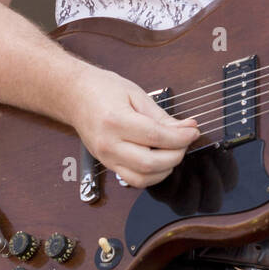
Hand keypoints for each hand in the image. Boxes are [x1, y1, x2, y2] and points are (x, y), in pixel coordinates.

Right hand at [65, 66, 198, 187]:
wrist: (75, 95)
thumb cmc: (103, 89)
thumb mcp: (136, 94)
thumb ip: (162, 116)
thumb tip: (186, 128)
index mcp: (116, 121)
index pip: (156, 137)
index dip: (181, 137)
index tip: (193, 131)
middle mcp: (108, 144)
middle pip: (150, 164)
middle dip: (176, 155)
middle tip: (185, 141)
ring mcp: (106, 158)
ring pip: (142, 179)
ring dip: (165, 169)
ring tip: (173, 150)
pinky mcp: (107, 164)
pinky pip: (133, 180)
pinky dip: (152, 174)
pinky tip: (160, 159)